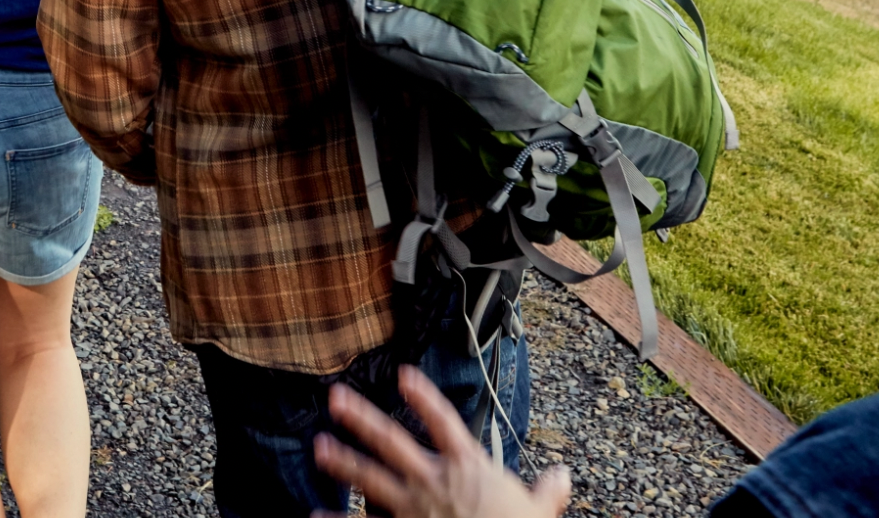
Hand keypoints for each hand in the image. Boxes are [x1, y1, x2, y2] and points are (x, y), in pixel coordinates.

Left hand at [311, 367, 571, 517]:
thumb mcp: (538, 512)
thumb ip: (547, 492)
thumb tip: (564, 476)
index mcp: (468, 466)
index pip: (444, 421)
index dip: (424, 396)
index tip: (403, 374)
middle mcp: (435, 479)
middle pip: (392, 440)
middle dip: (362, 418)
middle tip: (336, 398)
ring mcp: (414, 505)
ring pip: (371, 478)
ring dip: (343, 461)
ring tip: (318, 448)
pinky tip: (315, 515)